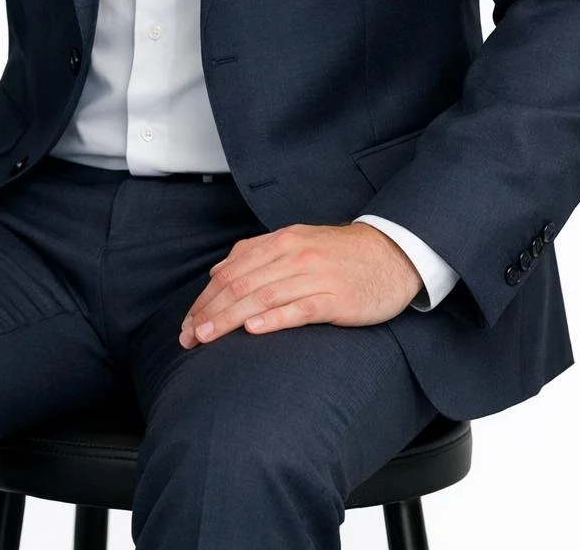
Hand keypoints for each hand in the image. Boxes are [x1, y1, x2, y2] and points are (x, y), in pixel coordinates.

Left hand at [178, 222, 422, 347]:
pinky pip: (300, 308)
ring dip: (231, 318)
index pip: (232, 270)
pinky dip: (274, 318)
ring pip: (263, 296)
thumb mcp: (297, 242)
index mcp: (281, 241)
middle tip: (189, 337)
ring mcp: (315, 276)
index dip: (205, 298)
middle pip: (241, 284)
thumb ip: (257, 253)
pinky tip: (254, 329)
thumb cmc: (341, 254)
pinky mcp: (336, 299)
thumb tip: (218, 272)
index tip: (188, 323)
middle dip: (210, 312)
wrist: (392, 253)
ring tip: (208, 336)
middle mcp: (294, 255)